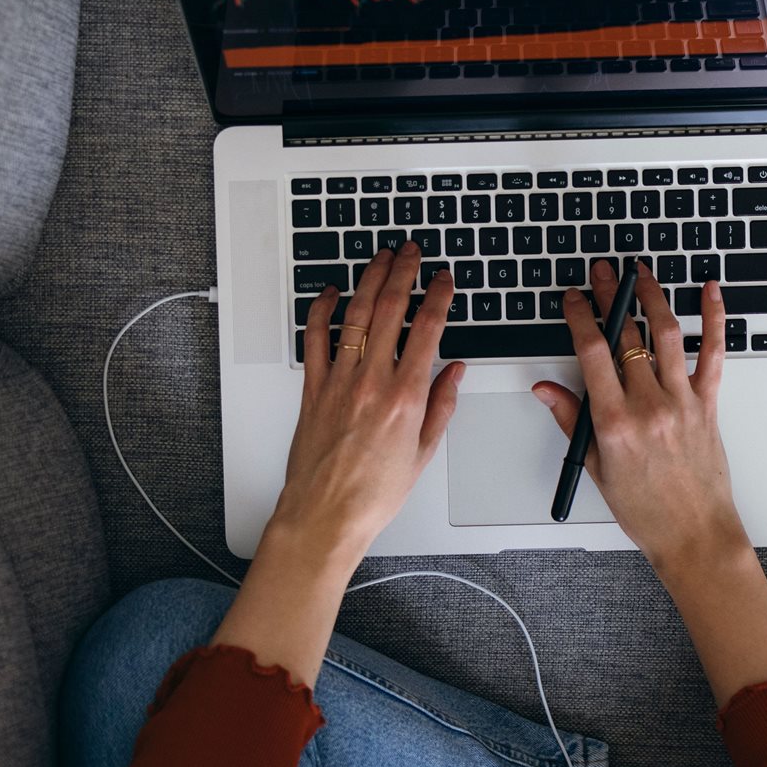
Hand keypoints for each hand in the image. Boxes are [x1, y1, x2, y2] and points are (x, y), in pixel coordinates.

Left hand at [270, 243, 463, 564]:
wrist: (327, 514)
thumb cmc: (374, 493)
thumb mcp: (424, 453)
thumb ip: (442, 406)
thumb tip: (454, 373)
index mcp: (406, 397)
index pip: (428, 329)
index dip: (439, 295)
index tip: (444, 279)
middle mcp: (372, 382)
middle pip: (389, 309)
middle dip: (403, 272)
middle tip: (411, 252)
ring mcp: (339, 381)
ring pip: (354, 314)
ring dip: (369, 279)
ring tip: (379, 258)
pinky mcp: (313, 388)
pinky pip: (314, 338)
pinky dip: (321, 309)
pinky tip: (329, 293)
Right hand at [531, 259, 747, 576]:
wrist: (694, 534)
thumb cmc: (646, 510)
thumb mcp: (596, 467)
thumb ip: (572, 420)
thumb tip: (546, 389)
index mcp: (615, 422)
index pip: (591, 352)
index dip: (579, 316)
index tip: (573, 297)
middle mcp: (649, 406)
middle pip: (626, 336)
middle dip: (610, 296)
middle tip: (602, 272)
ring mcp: (682, 401)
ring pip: (666, 334)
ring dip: (653, 297)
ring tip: (641, 273)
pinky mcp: (708, 405)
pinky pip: (713, 354)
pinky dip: (714, 319)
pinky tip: (711, 292)